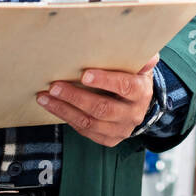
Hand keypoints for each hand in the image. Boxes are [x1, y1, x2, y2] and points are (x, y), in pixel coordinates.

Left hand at [36, 54, 160, 146]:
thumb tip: (151, 55)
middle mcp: (132, 114)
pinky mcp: (109, 139)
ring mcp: (120, 129)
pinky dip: (67, 118)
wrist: (139, 105)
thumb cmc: (134, 78)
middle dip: (76, 97)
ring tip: (45, 97)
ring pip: (89, 122)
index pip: (125, 86)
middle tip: (55, 86)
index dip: (105, 81)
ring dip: (64, 109)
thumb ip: (141, 59)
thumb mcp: (140, 66)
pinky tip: (53, 107)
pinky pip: (85, 131)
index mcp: (141, 92)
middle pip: (102, 108)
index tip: (84, 74)